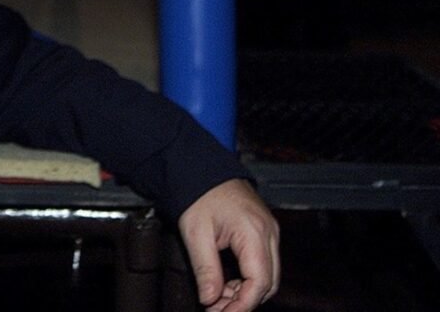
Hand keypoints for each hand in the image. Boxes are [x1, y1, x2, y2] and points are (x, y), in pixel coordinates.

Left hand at [177, 178, 279, 310]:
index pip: (259, 282)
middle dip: (245, 302)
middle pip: (269, 283)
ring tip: (219, 298)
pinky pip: (264, 263)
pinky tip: (227, 283)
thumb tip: (209, 300)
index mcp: (254, 232)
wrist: (202, 168)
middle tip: (218, 309)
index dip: (242, 305)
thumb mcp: (196, 233)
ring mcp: (269, 231)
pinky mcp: (264, 230)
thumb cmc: (199, 194)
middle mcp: (268, 232)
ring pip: (268, 275)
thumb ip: (205, 269)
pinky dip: (248, 278)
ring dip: (246, 291)